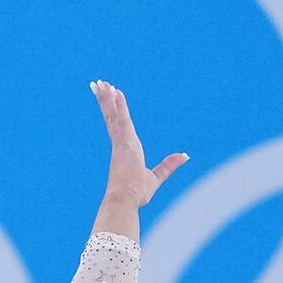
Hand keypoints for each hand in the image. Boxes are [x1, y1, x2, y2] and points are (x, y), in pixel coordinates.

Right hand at [88, 80, 186, 234]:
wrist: (124, 200)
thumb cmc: (137, 194)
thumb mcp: (156, 177)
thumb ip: (169, 165)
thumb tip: (185, 156)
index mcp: (125, 151)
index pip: (117, 126)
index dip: (113, 112)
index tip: (109, 98)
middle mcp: (120, 143)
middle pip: (111, 117)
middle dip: (105, 100)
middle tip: (98, 84)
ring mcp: (120, 142)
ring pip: (113, 114)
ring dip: (107, 97)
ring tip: (100, 82)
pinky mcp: (123, 142)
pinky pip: (120, 119)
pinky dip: (118, 105)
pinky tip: (115, 91)